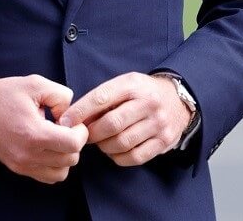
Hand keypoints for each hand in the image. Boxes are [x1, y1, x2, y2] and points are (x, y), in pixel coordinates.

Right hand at [0, 74, 87, 183]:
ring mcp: (21, 165)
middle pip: (70, 161)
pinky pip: (45, 177)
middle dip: (74, 143)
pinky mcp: (16, 168)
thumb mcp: (36, 83)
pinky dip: (53, 165)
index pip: (73, 145)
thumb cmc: (4, 94)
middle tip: (65, 128)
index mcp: (33, 133)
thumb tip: (70, 115)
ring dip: (64, 157)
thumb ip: (61, 96)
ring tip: (56, 138)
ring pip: (60, 174)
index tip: (72, 122)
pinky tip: (47, 147)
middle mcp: (27, 155)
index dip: (80, 132)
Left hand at [58, 72, 191, 166]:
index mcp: (134, 84)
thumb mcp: (125, 85)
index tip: (65, 121)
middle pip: (111, 124)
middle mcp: (148, 102)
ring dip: (104, 146)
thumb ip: (102, 98)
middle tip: (85, 136)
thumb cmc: (142, 93)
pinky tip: (115, 151)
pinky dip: (119, 157)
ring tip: (102, 141)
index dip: (80, 111)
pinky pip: (134, 157)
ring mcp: (158, 123)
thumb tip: (73, 118)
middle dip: (92, 133)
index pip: (102, 97)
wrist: (178, 99)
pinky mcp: (164, 141)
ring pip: (122, 143)